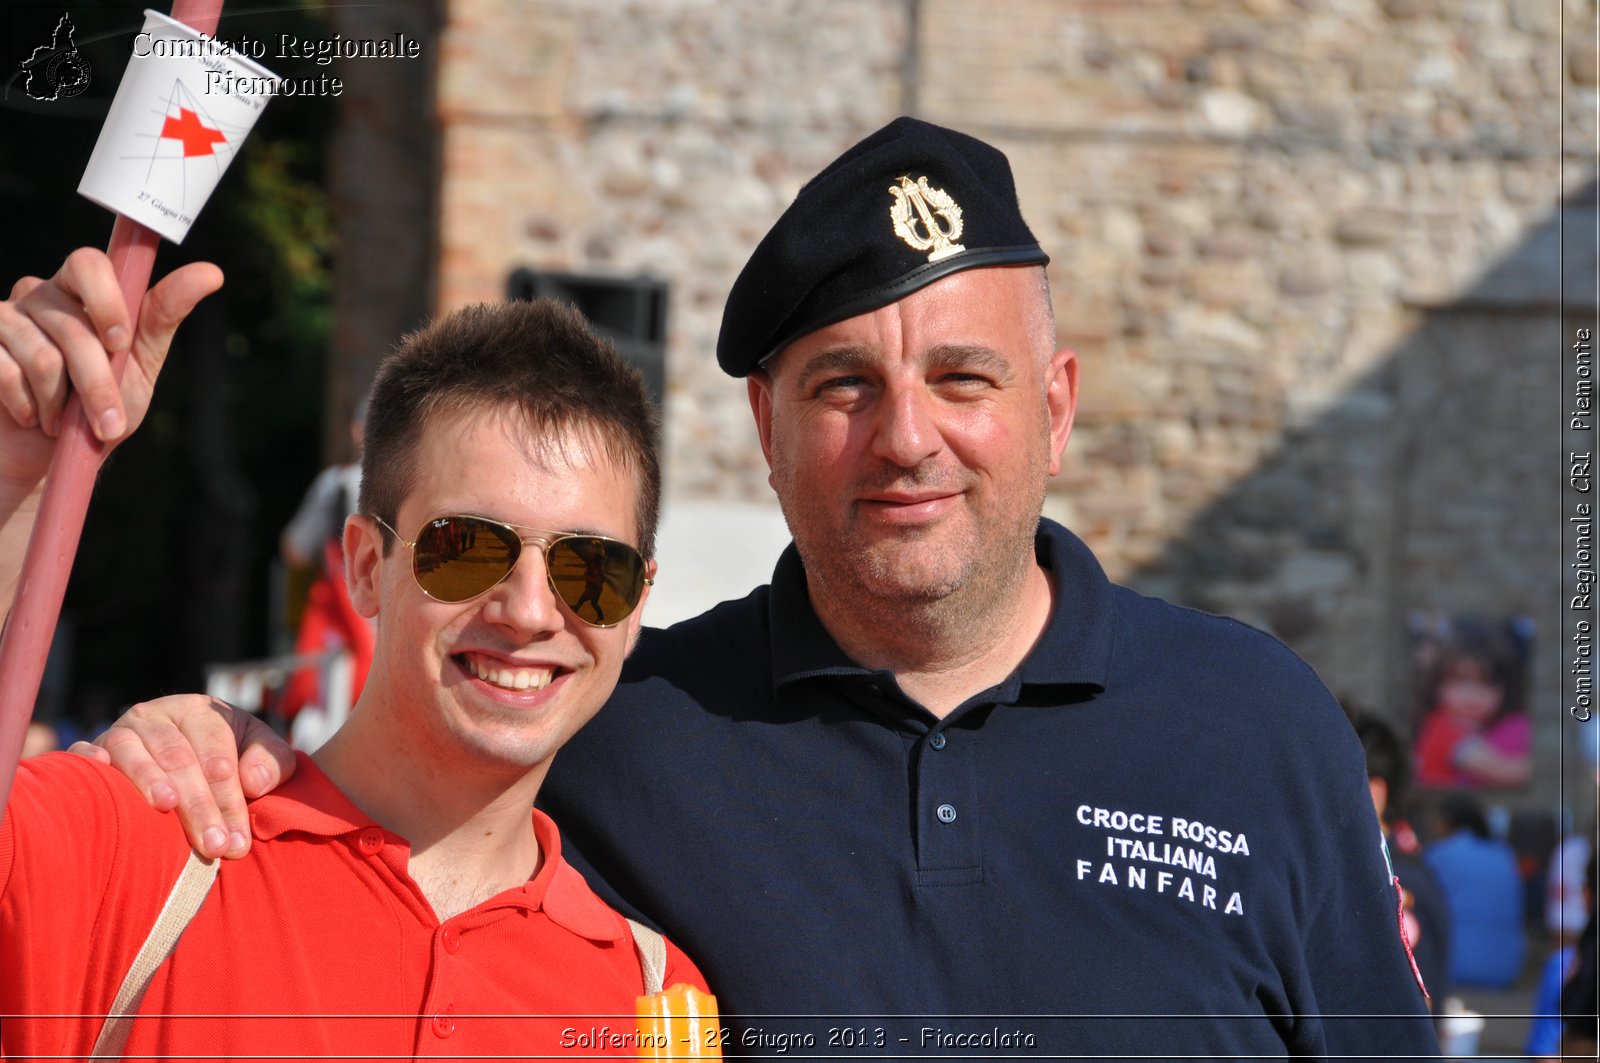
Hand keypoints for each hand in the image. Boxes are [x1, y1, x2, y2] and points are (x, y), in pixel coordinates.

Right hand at [0, 248, 222, 491]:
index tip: (121, 343)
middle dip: (97, 384)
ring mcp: (3, 318)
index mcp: (81, 290)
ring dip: (61, 405)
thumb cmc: (97, 406)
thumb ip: (163, 316)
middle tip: (107, 423)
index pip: (89, 263)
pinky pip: (6, 374)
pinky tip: (31, 416)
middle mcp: (39, 294)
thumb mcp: (139, 364)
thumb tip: (212, 272)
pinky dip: (29, 408)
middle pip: (73, 326)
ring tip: (61, 420)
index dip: (106, 301)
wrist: (48, 456)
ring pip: (43, 357)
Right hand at [68, 694, 296, 858]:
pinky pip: (84, 751)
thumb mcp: (259, 750)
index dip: (229, 798)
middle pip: (180, 759)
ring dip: (149, 780)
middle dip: (199, 806)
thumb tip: (253, 782)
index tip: (236, 839)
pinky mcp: (94, 747)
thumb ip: (271, 762)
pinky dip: (89, 760)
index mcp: (201, 712)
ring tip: (166, 807)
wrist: (187, 751)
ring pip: (134, 753)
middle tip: (213, 847)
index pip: (218, 755)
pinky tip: (100, 772)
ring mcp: (122, 730)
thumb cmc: (231, 756)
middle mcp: (158, 716)